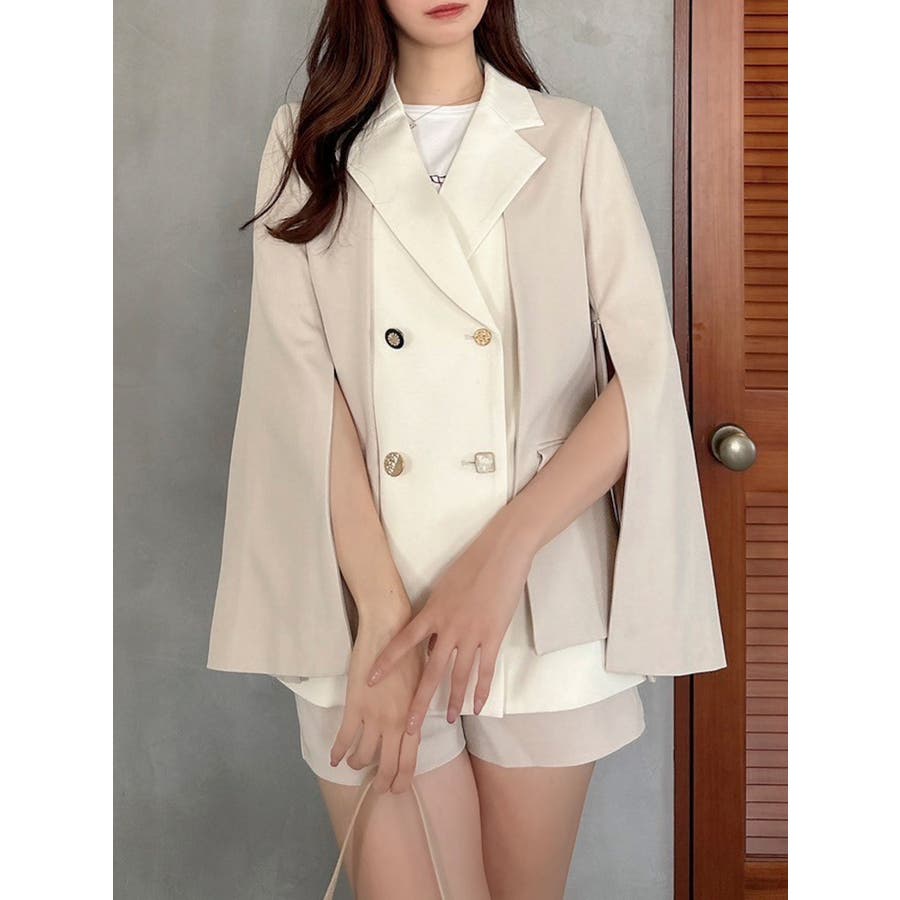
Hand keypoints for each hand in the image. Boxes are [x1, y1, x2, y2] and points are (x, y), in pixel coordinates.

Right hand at [330, 610, 425, 793]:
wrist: (388, 629)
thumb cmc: (410, 650)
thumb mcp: (420, 682)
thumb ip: (415, 707)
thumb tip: (412, 725)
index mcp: (413, 716)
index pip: (409, 758)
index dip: (402, 778)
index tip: (397, 787)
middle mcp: (395, 722)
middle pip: (387, 765)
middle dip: (382, 781)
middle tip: (377, 788)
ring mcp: (374, 716)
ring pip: (364, 755)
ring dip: (357, 762)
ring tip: (354, 762)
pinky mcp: (355, 705)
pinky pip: (344, 738)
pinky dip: (338, 751)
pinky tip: (334, 758)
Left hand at [365, 515, 534, 732]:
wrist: (501, 554)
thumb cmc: (472, 564)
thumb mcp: (444, 588)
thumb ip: (435, 615)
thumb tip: (429, 641)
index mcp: (432, 612)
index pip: (403, 642)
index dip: (386, 663)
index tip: (370, 681)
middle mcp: (448, 627)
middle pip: (430, 672)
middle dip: (418, 702)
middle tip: (409, 727)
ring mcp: (472, 634)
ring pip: (458, 676)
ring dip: (453, 701)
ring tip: (447, 719)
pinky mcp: (493, 636)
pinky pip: (485, 670)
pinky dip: (481, 691)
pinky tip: (478, 706)